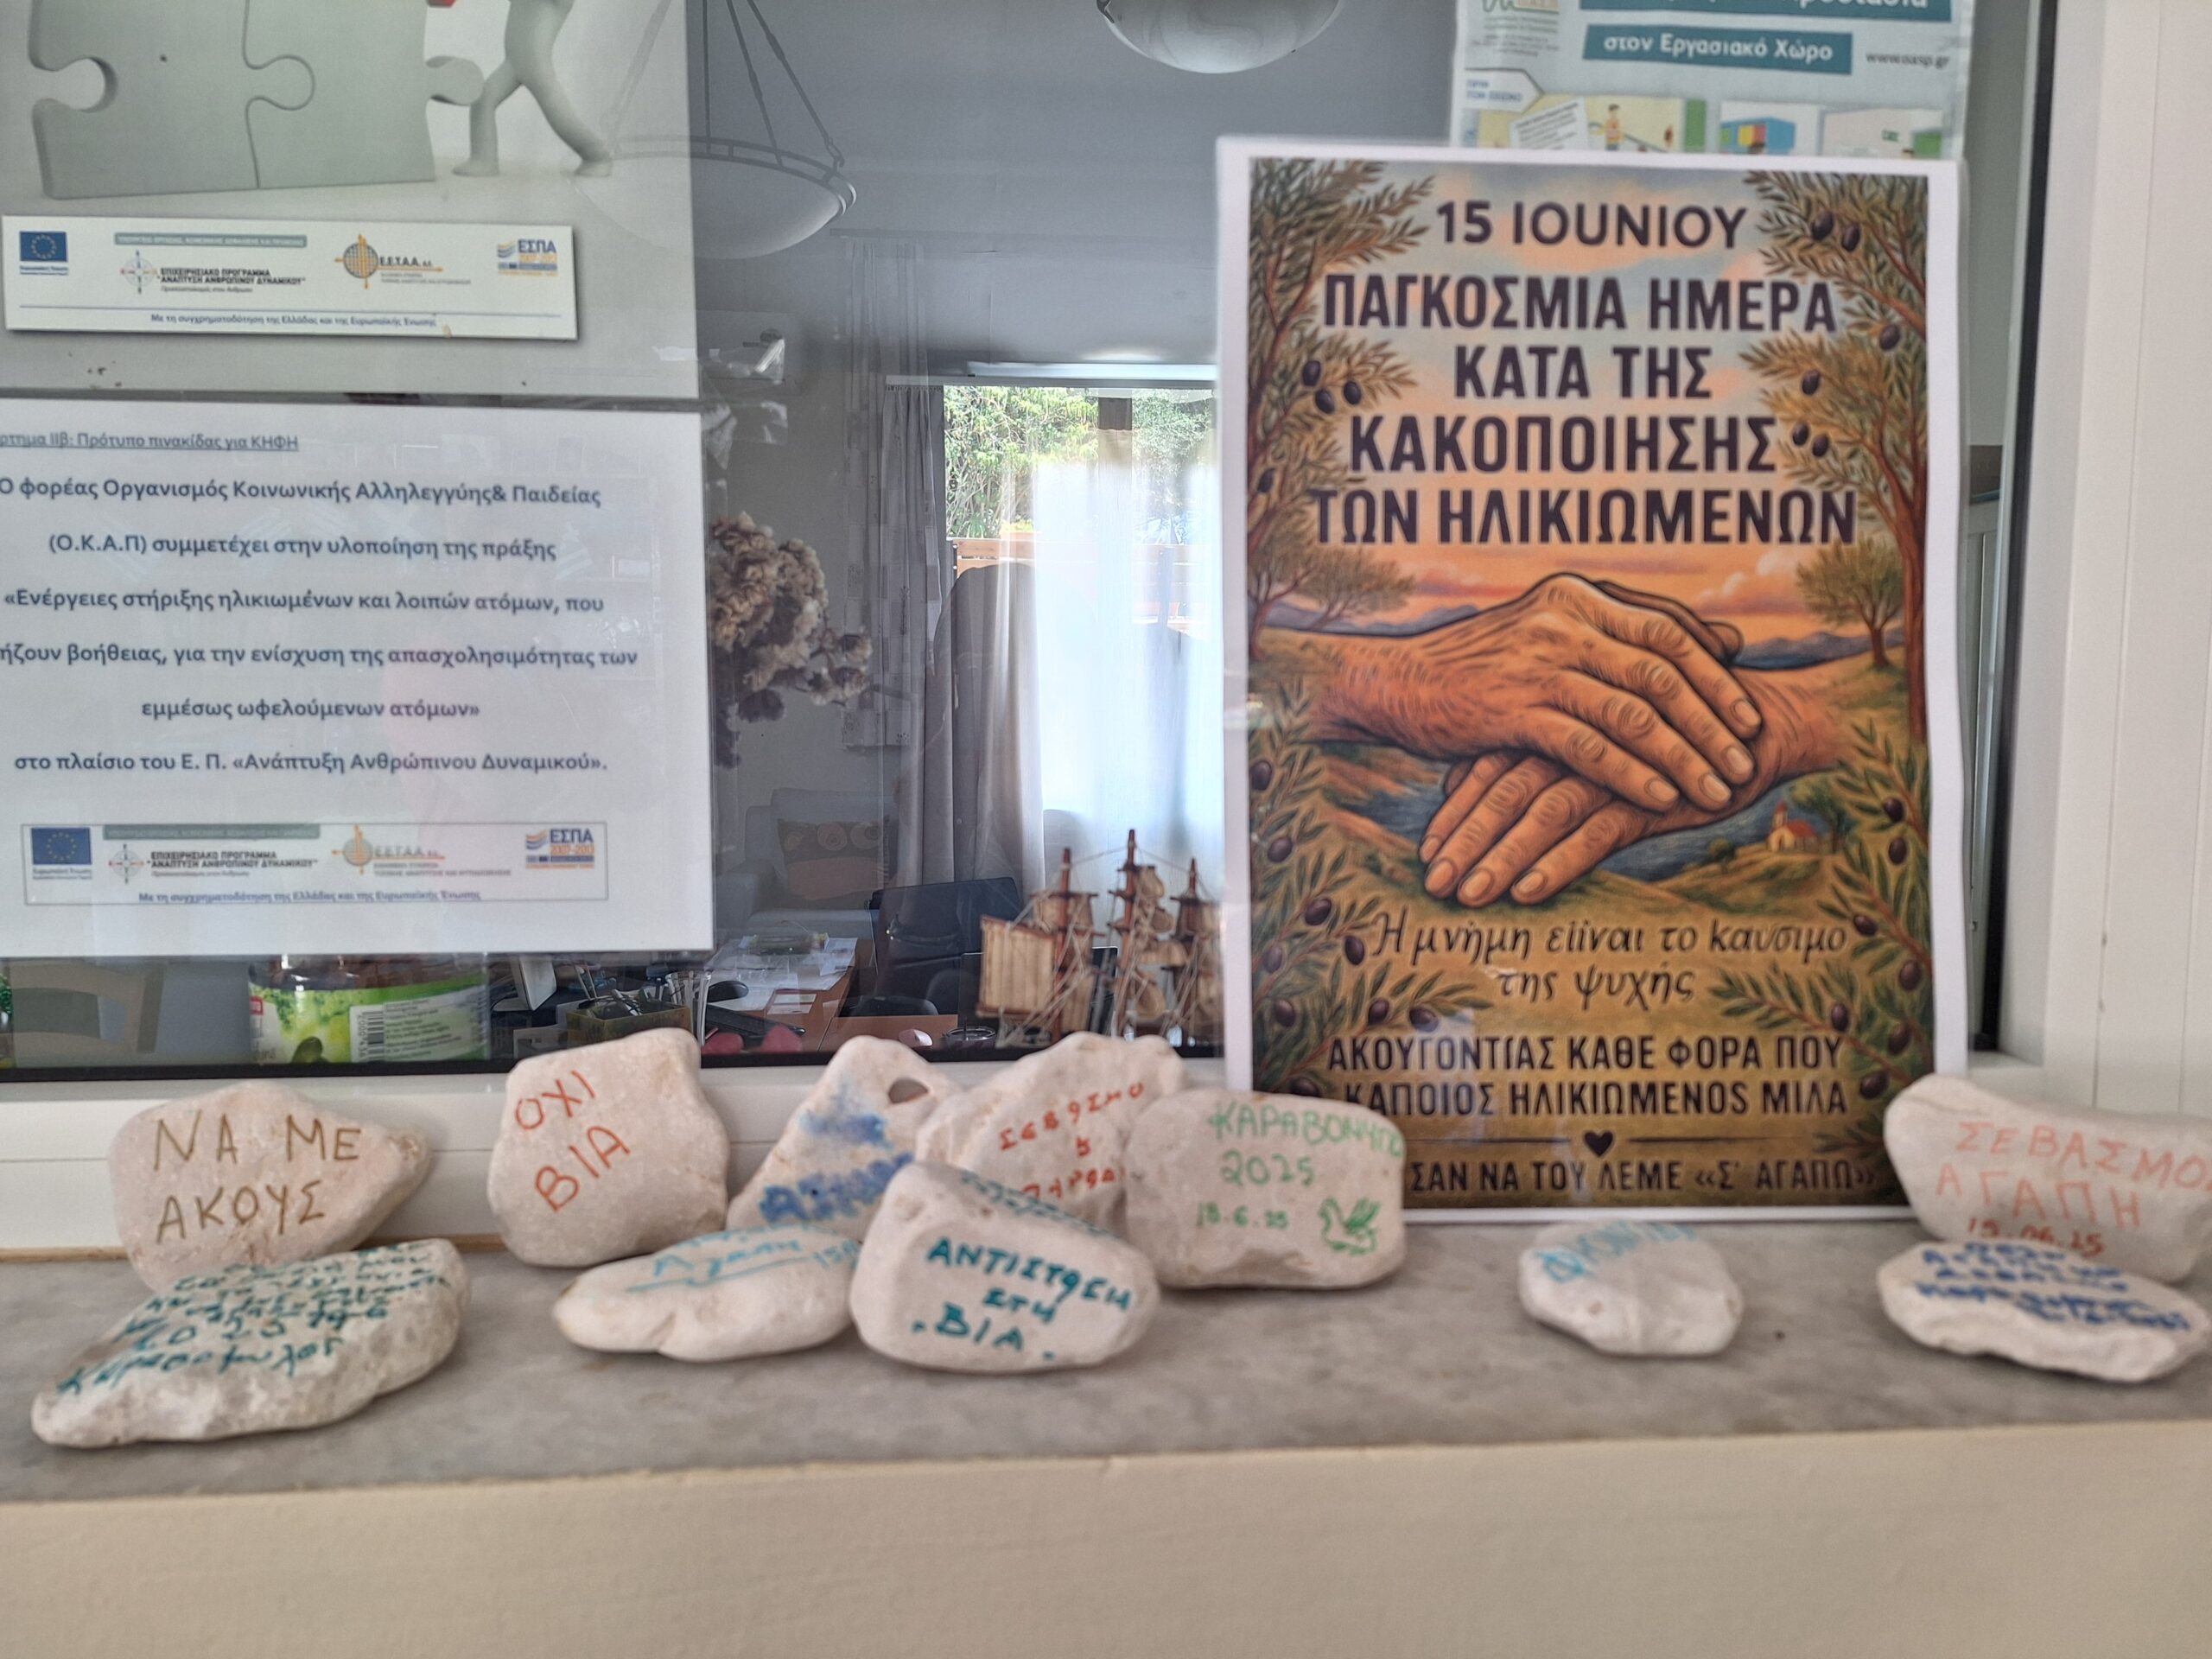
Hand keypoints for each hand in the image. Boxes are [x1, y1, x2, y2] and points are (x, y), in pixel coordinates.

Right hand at [1311, 574, 1761, 810]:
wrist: (1399, 684)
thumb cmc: (1481, 665)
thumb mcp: (1554, 631)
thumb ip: (1633, 634)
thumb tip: (1725, 638)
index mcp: (1578, 596)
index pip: (1668, 631)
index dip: (1715, 675)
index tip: (1749, 715)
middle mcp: (1564, 622)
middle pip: (1662, 672)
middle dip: (1712, 721)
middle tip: (1745, 761)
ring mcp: (1539, 665)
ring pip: (1633, 713)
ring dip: (1682, 756)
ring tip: (1715, 790)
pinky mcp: (1515, 711)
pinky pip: (1589, 747)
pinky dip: (1631, 775)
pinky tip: (1660, 800)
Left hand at [1419, 665, 1844, 906]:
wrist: (1759, 726)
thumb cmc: (1662, 733)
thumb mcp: (1591, 740)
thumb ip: (1534, 754)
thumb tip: (1463, 784)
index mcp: (1560, 717)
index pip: (1491, 766)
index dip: (1457, 811)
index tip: (1426, 852)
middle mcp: (1578, 736)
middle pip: (1505, 791)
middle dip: (1465, 842)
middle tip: (1431, 885)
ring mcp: (1613, 764)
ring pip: (1540, 813)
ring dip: (1500, 857)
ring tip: (1467, 897)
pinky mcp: (1651, 792)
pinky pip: (1595, 831)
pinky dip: (1558, 862)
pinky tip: (1527, 893)